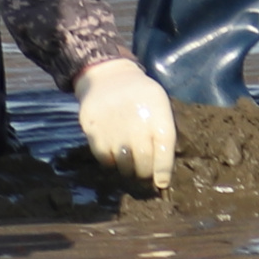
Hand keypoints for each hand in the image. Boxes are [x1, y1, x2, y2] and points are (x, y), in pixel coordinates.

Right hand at [76, 58, 177, 188]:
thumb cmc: (139, 94)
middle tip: (144, 172)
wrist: (107, 76)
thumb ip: (163, 131)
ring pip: (124, 166)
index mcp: (157, 115)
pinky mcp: (95, 132)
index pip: (164, 151)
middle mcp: (137, 124)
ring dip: (128, 170)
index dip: (163, 171)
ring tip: (130, 163)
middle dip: (145, 173)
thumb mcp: (159, 103)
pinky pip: (105, 160)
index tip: (161, 183)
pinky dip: (111, 162)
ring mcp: (114, 130)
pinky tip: (115, 154)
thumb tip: (164, 167)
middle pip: (144, 164)